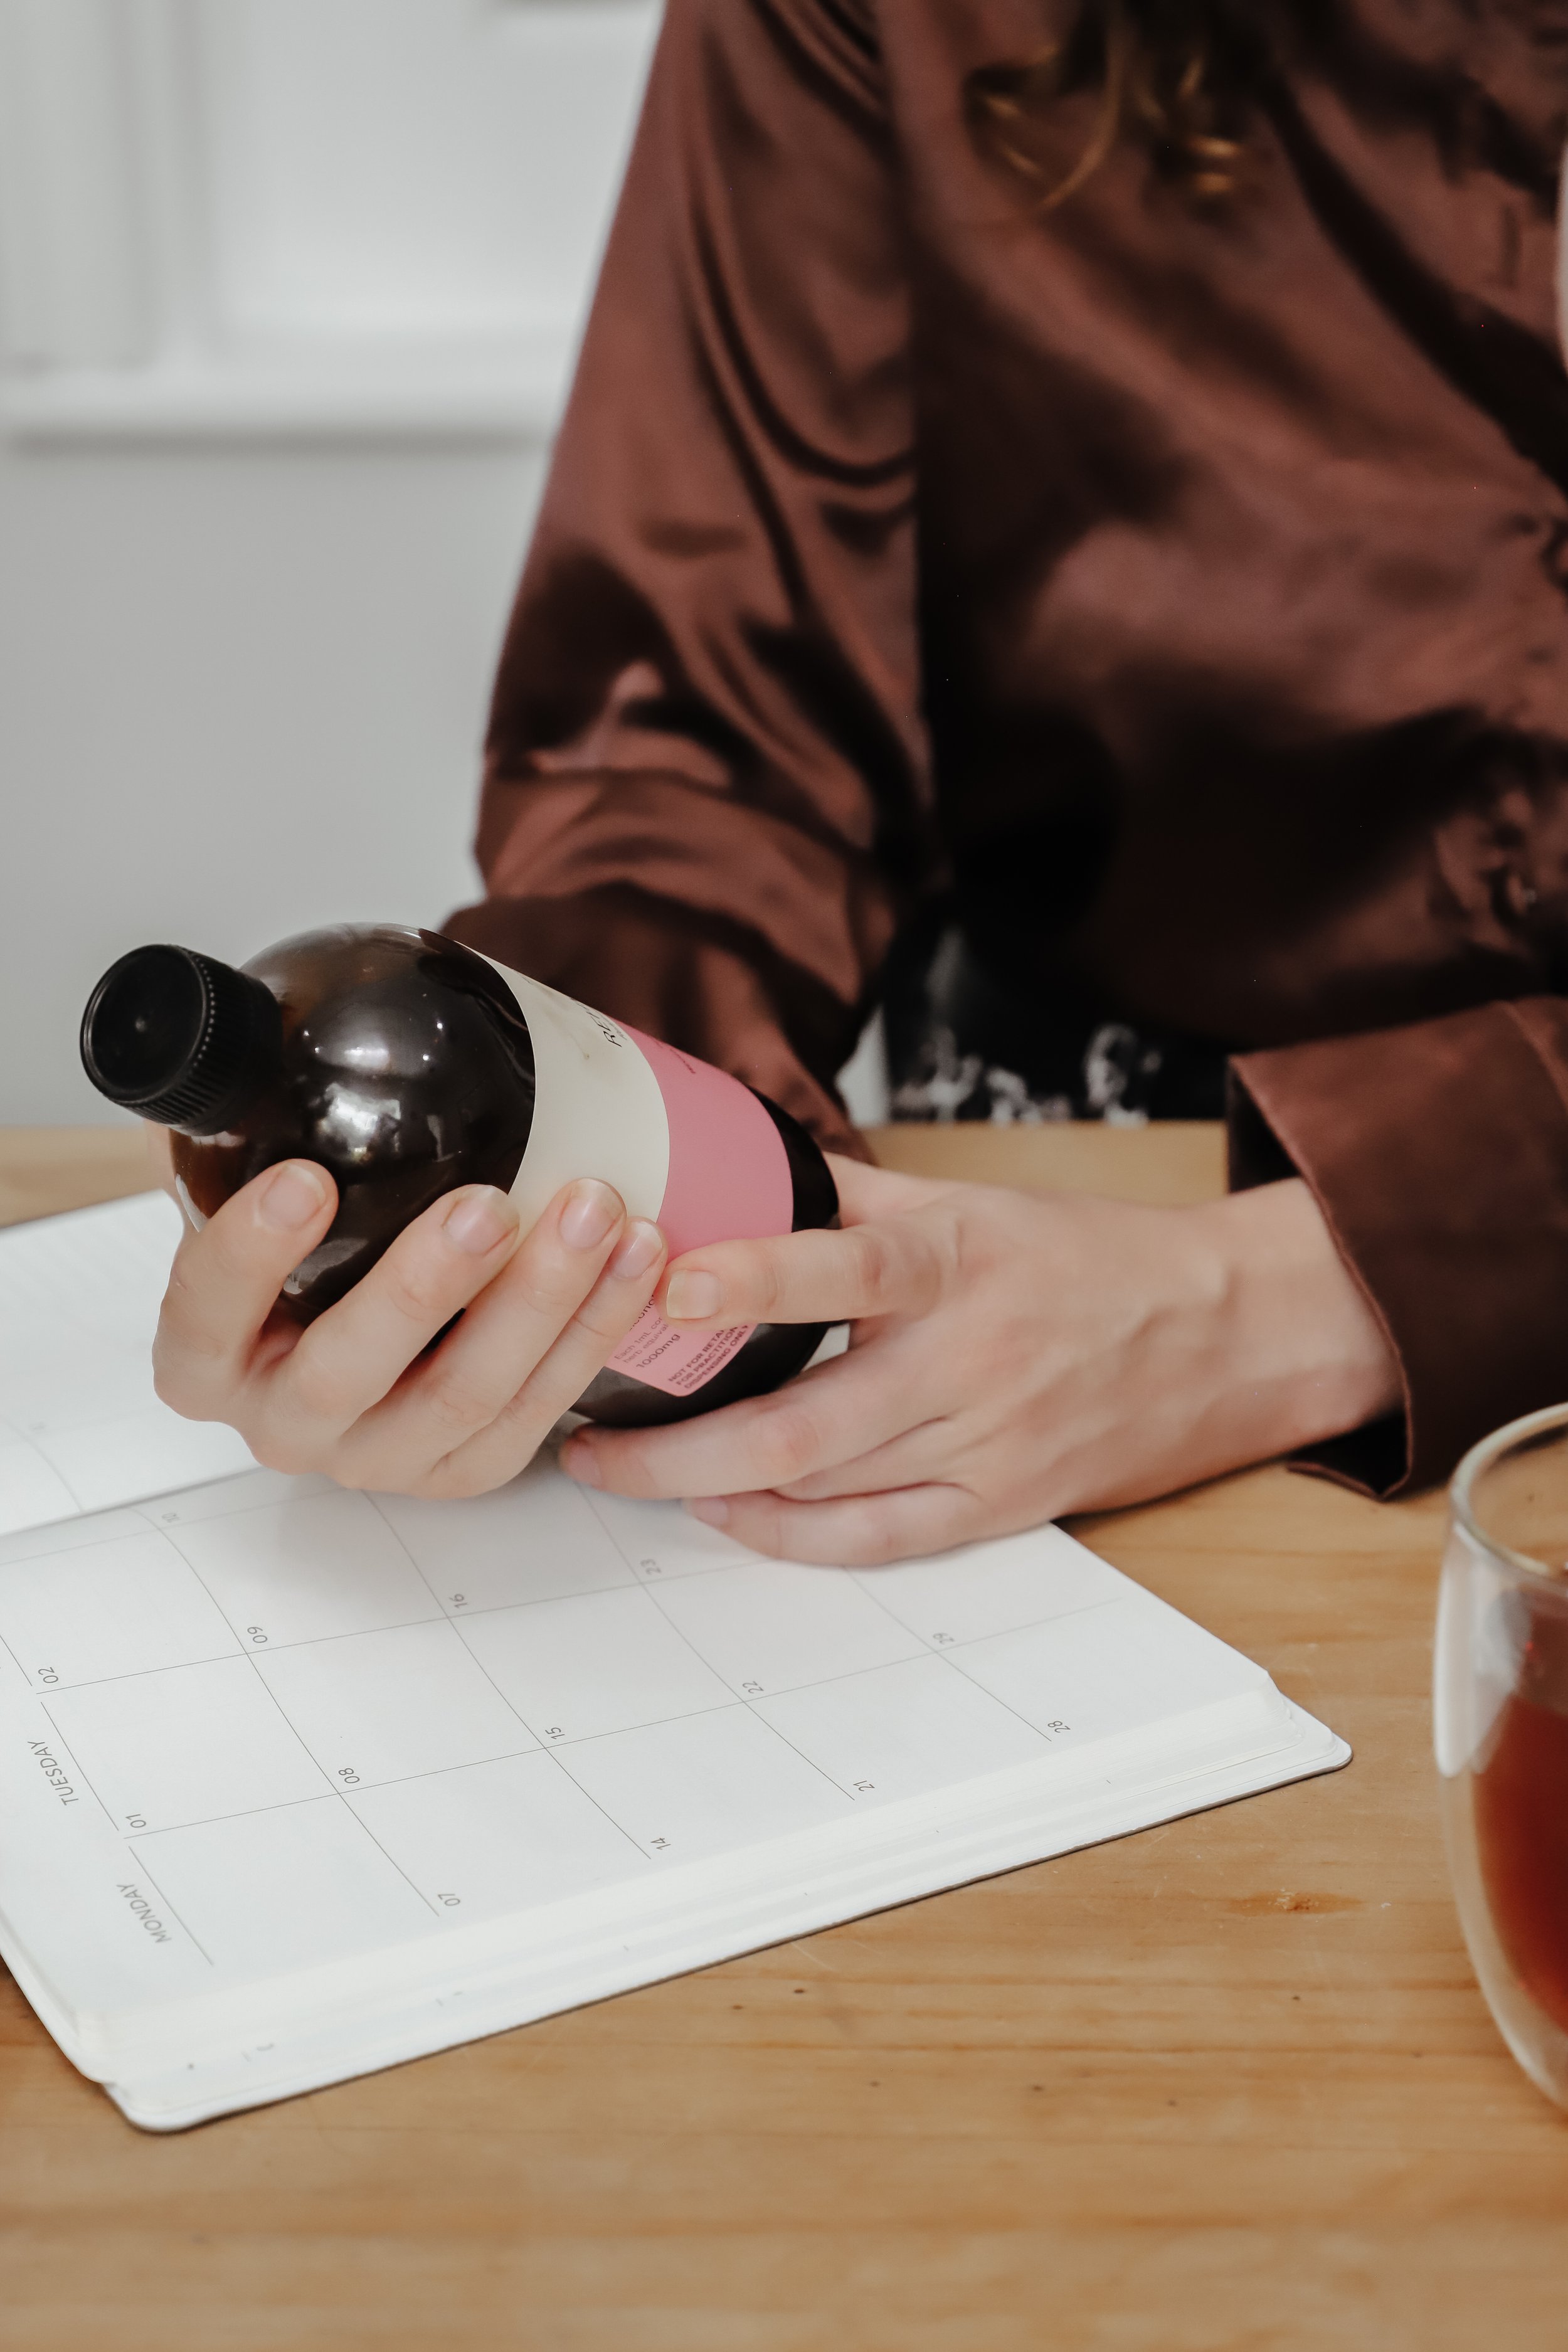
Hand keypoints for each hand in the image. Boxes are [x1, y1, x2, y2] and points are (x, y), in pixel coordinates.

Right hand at [147, 1135, 665, 1496]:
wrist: (372, 1336)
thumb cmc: (317, 1251)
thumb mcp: (271, 1197)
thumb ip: (272, 1137)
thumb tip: (290, 1031)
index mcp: (208, 1357)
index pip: (204, 1312)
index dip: (249, 1254)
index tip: (304, 1178)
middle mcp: (286, 1418)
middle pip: (346, 1369)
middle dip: (425, 1284)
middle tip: (489, 1204)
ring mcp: (378, 1454)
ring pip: (464, 1395)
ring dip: (540, 1301)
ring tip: (593, 1210)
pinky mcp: (465, 1469)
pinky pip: (539, 1408)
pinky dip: (594, 1328)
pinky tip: (635, 1257)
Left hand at [560, 1155, 1400, 1563]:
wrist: (1221, 1334)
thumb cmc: (1084, 1257)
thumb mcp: (973, 1201)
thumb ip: (853, 1200)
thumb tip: (734, 1173)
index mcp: (961, 1261)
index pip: (849, 1269)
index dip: (757, 1279)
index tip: (670, 1286)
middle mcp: (972, 1360)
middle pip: (806, 1422)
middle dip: (679, 1445)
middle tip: (588, 1439)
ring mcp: (987, 1445)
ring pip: (826, 1486)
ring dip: (712, 1485)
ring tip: (629, 1469)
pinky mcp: (1002, 1507)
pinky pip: (876, 1540)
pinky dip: (791, 1534)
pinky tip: (727, 1513)